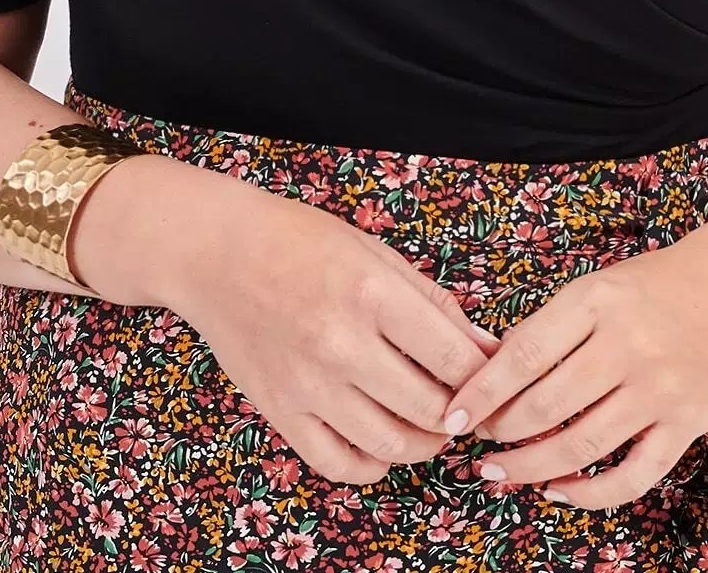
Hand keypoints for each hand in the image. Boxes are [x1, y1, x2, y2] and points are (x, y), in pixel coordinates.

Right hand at [163, 170, 501, 485]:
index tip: (490, 379)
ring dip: (424, 444)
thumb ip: (431, 302)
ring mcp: (309, 383)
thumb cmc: (299, 241)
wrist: (217, 253)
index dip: (485, 377)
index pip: (454, 359)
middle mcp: (342, 344)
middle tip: (466, 405)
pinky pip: (338, 463)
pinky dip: (373, 466)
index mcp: (372, 294)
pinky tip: (383, 445)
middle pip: (430, 409)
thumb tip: (483, 346)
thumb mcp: (374, 252)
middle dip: (461, 414)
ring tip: (431, 426)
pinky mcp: (281, 410)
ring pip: (391, 445)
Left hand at [437, 238, 707, 509]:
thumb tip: (493, 369)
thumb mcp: (602, 285)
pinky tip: (559, 490)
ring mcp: (659, 389)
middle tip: (475, 442)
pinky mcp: (686, 424)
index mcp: (596, 300)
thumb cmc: (664, 283)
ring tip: (500, 471)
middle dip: (499, 431)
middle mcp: (626, 345)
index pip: (522, 354)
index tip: (452, 414)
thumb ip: (556, 326)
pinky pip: (632, 475)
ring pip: (580, 445)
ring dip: (531, 466)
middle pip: (544, 405)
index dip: (480, 391)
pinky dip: (590, 493)